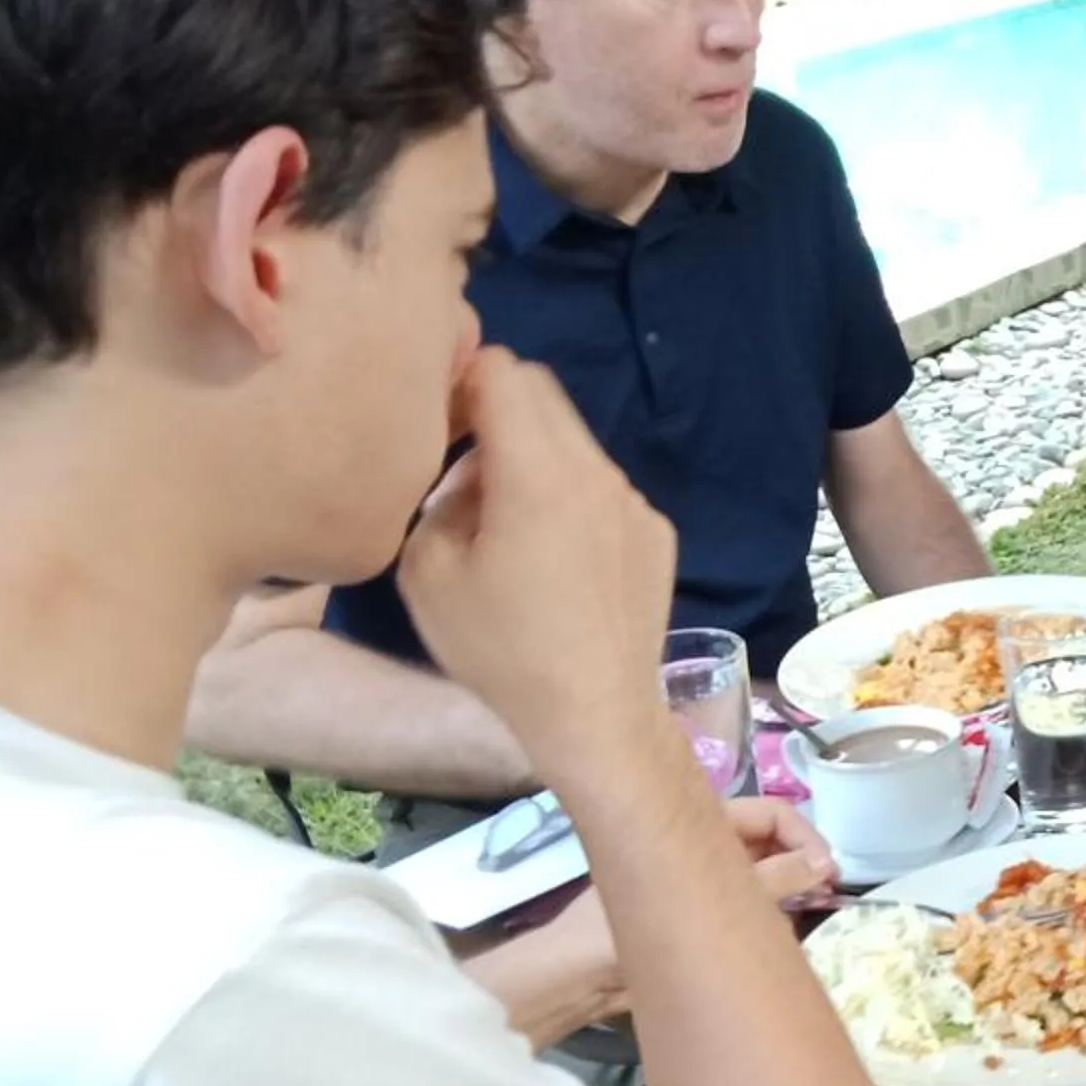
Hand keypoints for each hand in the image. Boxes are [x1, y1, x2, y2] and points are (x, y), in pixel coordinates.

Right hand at [398, 346, 676, 776]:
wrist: (596, 714)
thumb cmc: (501, 650)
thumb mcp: (428, 572)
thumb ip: (439, 496)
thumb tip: (468, 471)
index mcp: (539, 473)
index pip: (502, 371)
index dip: (460, 382)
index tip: (439, 425)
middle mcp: (597, 473)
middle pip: (542, 394)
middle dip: (495, 409)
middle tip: (463, 461)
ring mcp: (635, 502)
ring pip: (575, 443)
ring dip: (534, 456)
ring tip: (506, 521)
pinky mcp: (657, 534)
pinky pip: (603, 489)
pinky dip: (571, 496)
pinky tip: (556, 559)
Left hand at [488, 798, 836, 1036]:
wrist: (572, 981)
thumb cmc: (618, 930)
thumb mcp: (703, 900)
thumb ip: (769, 880)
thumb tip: (823, 866)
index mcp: (694, 826)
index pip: (768, 814)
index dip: (803, 834)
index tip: (829, 869)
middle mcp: (701, 848)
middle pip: (770, 842)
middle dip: (803, 860)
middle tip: (828, 891)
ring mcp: (701, 882)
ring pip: (761, 874)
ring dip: (790, 888)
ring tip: (811, 910)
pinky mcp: (700, 918)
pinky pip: (748, 907)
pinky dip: (770, 915)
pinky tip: (784, 932)